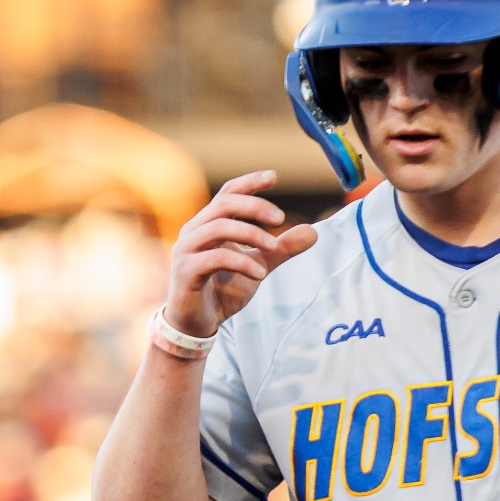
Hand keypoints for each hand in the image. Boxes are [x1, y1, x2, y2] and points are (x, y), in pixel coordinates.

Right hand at [165, 171, 318, 338]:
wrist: (197, 324)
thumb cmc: (223, 290)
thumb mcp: (259, 266)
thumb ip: (281, 249)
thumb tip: (313, 232)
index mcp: (210, 224)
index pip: (228, 193)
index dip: (249, 182)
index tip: (274, 177)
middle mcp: (195, 231)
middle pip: (224, 204)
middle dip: (254, 206)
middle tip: (280, 219)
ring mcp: (187, 250)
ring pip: (219, 227)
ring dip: (251, 234)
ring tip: (273, 247)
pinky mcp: (186, 271)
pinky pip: (215, 257)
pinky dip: (242, 262)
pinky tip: (260, 273)